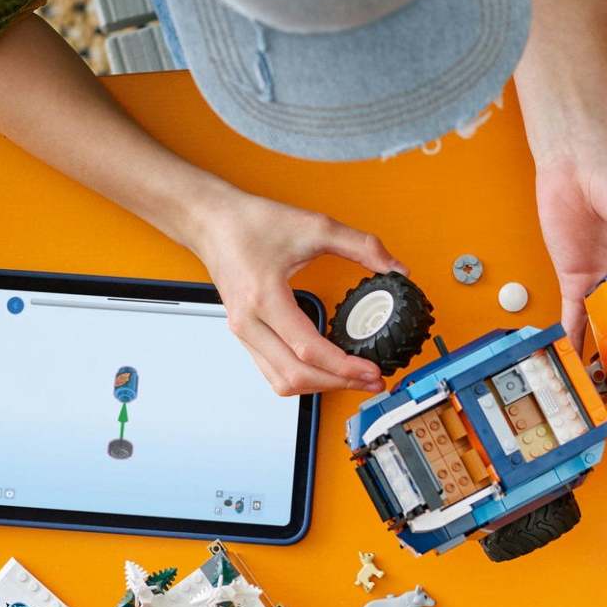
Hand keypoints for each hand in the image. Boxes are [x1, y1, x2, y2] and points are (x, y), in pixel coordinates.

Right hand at [186, 186, 401, 394]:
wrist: (212, 221)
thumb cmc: (250, 223)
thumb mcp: (314, 227)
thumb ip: (360, 246)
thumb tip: (395, 267)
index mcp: (264, 298)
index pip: (308, 349)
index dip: (344, 367)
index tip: (372, 370)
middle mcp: (249, 323)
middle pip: (295, 375)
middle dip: (338, 384)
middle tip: (372, 380)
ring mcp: (244, 332)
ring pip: (282, 381)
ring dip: (320, 386)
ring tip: (353, 380)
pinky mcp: (245, 334)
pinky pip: (274, 371)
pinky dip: (303, 377)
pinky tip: (327, 370)